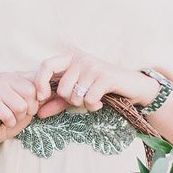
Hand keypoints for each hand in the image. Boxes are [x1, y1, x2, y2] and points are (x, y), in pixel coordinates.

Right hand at [0, 72, 40, 148]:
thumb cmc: (10, 118)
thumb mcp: (30, 106)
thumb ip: (41, 96)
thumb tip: (54, 90)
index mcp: (16, 76)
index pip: (38, 82)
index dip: (40, 99)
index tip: (32, 106)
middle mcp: (4, 78)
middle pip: (31, 93)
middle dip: (29, 109)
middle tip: (18, 113)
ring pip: (20, 106)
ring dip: (18, 118)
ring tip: (9, 117)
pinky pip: (8, 116)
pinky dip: (9, 123)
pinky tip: (2, 121)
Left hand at [33, 51, 161, 116]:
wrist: (134, 86)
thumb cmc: (103, 89)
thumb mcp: (78, 93)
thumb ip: (58, 101)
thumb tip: (38, 114)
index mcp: (71, 59)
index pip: (46, 66)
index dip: (40, 82)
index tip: (42, 97)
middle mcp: (81, 59)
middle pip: (62, 88)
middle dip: (70, 101)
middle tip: (83, 99)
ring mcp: (94, 67)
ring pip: (75, 96)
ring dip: (84, 104)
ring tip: (94, 100)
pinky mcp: (106, 77)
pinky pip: (89, 99)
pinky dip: (93, 106)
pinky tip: (100, 103)